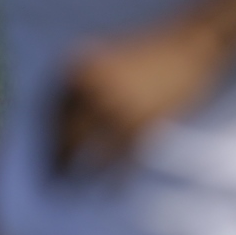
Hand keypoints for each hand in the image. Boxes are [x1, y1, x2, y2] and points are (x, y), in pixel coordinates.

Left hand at [52, 8, 235, 175]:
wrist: (192, 42)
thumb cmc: (149, 54)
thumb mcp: (104, 63)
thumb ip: (82, 88)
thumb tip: (58, 127)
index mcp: (76, 69)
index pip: (48, 115)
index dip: (44, 139)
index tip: (43, 156)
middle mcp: (90, 88)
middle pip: (64, 136)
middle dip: (56, 161)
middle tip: (50, 182)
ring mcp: (117, 108)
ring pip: (89, 154)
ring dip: (79, 176)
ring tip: (72, 191)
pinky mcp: (144, 125)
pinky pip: (121, 163)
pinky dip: (114, 181)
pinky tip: (110, 192)